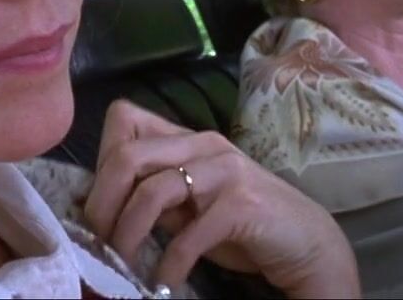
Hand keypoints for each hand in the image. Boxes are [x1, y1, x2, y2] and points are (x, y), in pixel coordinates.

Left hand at [83, 100, 358, 298]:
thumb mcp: (190, 209)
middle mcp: (203, 144)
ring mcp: (224, 170)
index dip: (101, 162)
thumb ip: (156, 201)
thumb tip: (104, 210)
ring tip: (121, 266)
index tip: (96, 207)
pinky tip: (163, 284)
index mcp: (186, 139)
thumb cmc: (243, 226)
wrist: (306, 242)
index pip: (124, 120)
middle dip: (101, 204)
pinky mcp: (242, 203)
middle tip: (96, 243)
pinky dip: (169, 265)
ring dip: (127, 236)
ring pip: (152, 191)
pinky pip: (189, 234)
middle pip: (127, 156)